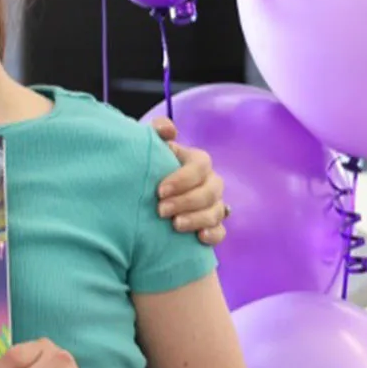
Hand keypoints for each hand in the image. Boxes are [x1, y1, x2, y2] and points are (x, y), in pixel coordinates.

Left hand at [150, 117, 227, 245]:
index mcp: (197, 162)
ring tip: (174, 225)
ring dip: (196, 219)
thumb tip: (169, 130)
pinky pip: (221, 232)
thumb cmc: (150, 168)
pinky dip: (213, 235)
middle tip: (161, 211)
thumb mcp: (150, 147)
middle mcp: (209, 183)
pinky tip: (199, 237)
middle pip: (210, 191)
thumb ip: (158, 131)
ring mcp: (214, 205)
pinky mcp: (212, 226)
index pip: (201, 165)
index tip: (159, 190)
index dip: (183, 178)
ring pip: (216, 212)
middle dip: (186, 201)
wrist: (145, 197)